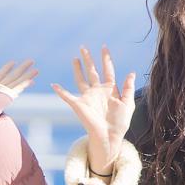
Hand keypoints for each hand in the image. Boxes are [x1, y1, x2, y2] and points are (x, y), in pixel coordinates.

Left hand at [0, 59, 37, 95]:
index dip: (6, 69)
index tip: (13, 62)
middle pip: (12, 77)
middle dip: (21, 70)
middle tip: (32, 61)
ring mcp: (1, 94)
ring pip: (16, 81)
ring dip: (26, 75)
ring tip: (37, 69)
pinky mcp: (4, 98)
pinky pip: (16, 89)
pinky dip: (24, 84)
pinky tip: (32, 79)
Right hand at [51, 47, 134, 174]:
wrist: (109, 137)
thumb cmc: (119, 123)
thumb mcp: (128, 103)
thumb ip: (128, 88)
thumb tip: (131, 73)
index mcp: (109, 90)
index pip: (107, 70)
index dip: (106, 59)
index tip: (104, 47)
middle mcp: (97, 91)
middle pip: (92, 71)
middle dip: (88, 59)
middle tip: (83, 47)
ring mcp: (87, 98)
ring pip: (81, 79)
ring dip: (77, 69)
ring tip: (74, 58)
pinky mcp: (79, 105)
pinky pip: (67, 97)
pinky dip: (60, 92)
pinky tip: (53, 85)